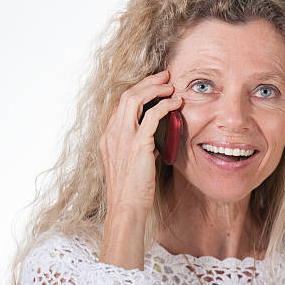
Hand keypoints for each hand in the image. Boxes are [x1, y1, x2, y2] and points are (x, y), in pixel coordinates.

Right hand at [98, 70, 181, 268]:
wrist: (127, 208)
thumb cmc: (132, 191)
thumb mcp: (132, 164)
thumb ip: (139, 148)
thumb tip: (155, 140)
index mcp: (108, 138)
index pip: (120, 105)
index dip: (138, 91)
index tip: (154, 85)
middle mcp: (112, 134)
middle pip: (126, 96)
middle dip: (146, 82)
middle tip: (164, 76)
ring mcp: (122, 138)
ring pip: (135, 100)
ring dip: (154, 88)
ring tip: (171, 86)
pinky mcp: (137, 145)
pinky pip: (151, 116)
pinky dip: (164, 105)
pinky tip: (175, 103)